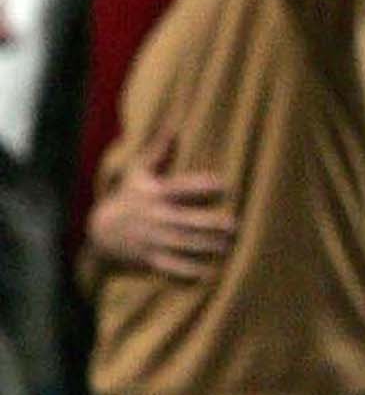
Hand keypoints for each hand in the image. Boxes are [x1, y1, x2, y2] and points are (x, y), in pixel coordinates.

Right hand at [89, 141, 236, 280]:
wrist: (100, 231)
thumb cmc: (126, 197)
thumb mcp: (137, 171)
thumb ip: (158, 149)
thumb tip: (175, 122)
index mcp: (155, 194)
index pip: (180, 188)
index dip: (200, 186)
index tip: (223, 184)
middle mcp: (155, 218)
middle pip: (186, 221)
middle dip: (210, 224)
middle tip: (234, 224)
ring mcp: (153, 240)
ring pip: (183, 245)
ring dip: (207, 246)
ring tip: (228, 246)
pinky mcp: (151, 259)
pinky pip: (171, 267)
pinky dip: (188, 271)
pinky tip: (208, 272)